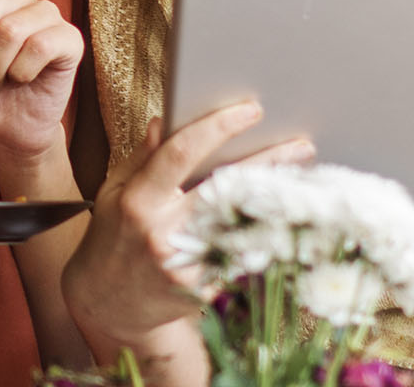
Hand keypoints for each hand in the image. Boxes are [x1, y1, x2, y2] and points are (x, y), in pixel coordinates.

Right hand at [64, 102, 315, 349]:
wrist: (109, 303)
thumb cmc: (113, 238)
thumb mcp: (114, 192)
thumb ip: (142, 158)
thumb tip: (166, 121)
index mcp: (138, 202)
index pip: (180, 154)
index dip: (218, 127)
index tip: (250, 110)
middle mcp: (163, 233)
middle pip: (225, 189)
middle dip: (268, 163)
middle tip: (301, 146)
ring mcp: (185, 265)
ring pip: (242, 226)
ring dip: (276, 203)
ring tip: (304, 182)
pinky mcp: (203, 289)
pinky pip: (241, 257)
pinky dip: (265, 237)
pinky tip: (289, 222)